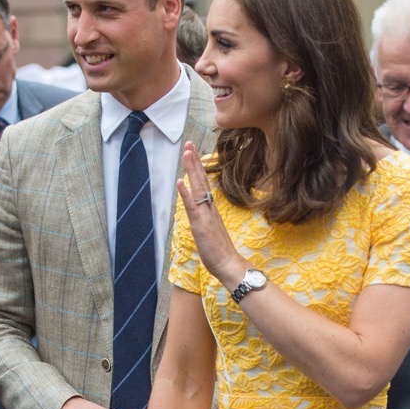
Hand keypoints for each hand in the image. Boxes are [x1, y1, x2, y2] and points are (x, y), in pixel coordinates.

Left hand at [177, 142, 245, 287]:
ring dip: (192, 170)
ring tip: (187, 153)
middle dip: (195, 161)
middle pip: (201, 180)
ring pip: (198, 188)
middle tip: (190, 144)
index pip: (204, 184)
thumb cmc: (221, 251)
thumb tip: (202, 210)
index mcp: (211, 209)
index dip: (198, 168)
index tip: (194, 152)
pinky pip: (192, 207)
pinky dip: (186, 194)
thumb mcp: (212, 231)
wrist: (229, 264)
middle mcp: (209, 208)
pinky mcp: (200, 225)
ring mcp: (205, 215)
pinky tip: (181, 181)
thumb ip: (207, 218)